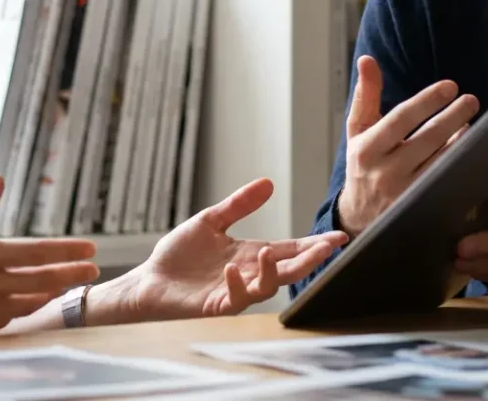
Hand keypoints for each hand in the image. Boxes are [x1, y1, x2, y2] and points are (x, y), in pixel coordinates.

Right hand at [0, 176, 100, 338]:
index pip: (35, 252)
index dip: (66, 251)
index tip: (89, 249)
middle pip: (42, 282)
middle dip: (71, 274)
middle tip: (92, 270)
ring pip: (28, 304)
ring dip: (51, 294)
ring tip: (67, 285)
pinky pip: (7, 321)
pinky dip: (24, 310)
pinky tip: (29, 303)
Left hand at [92, 179, 349, 323]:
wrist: (150, 279)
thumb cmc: (179, 254)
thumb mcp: (210, 221)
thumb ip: (239, 205)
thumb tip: (268, 183)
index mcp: (250, 253)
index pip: (289, 249)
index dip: (314, 244)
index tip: (338, 236)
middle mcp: (249, 273)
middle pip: (287, 269)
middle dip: (309, 259)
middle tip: (328, 247)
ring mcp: (234, 291)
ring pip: (267, 288)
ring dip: (273, 271)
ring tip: (270, 252)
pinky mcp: (215, 304)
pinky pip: (235, 300)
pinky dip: (237, 284)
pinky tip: (232, 269)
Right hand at [336, 56, 479, 235]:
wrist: (360, 219)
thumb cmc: (364, 166)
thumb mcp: (358, 132)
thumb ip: (365, 96)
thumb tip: (367, 59)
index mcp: (367, 150)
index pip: (400, 120)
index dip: (427, 101)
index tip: (450, 86)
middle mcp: (385, 174)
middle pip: (426, 140)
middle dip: (452, 117)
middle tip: (471, 100)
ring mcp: (405, 195)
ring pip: (442, 163)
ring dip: (462, 140)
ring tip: (473, 121)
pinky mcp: (423, 210)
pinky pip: (450, 183)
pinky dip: (463, 164)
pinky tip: (473, 150)